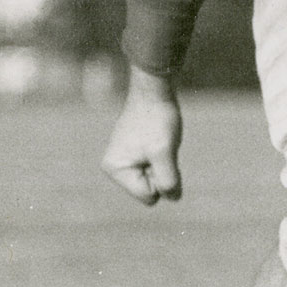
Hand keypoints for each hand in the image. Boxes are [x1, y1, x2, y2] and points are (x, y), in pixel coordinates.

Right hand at [101, 70, 182, 203]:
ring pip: (153, 179)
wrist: (153, 90)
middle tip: (159, 146)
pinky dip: (160, 157)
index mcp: (115, 170)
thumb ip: (168, 181)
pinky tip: (156, 139)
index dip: (162, 178)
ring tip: (158, 141)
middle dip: (161, 172)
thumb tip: (172, 197)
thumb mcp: (165, 153)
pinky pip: (152, 168)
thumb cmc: (158, 120)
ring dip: (162, 163)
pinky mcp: (131, 152)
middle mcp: (113, 168)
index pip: (149, 197)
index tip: (159, 154)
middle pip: (149, 190)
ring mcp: (122, 160)